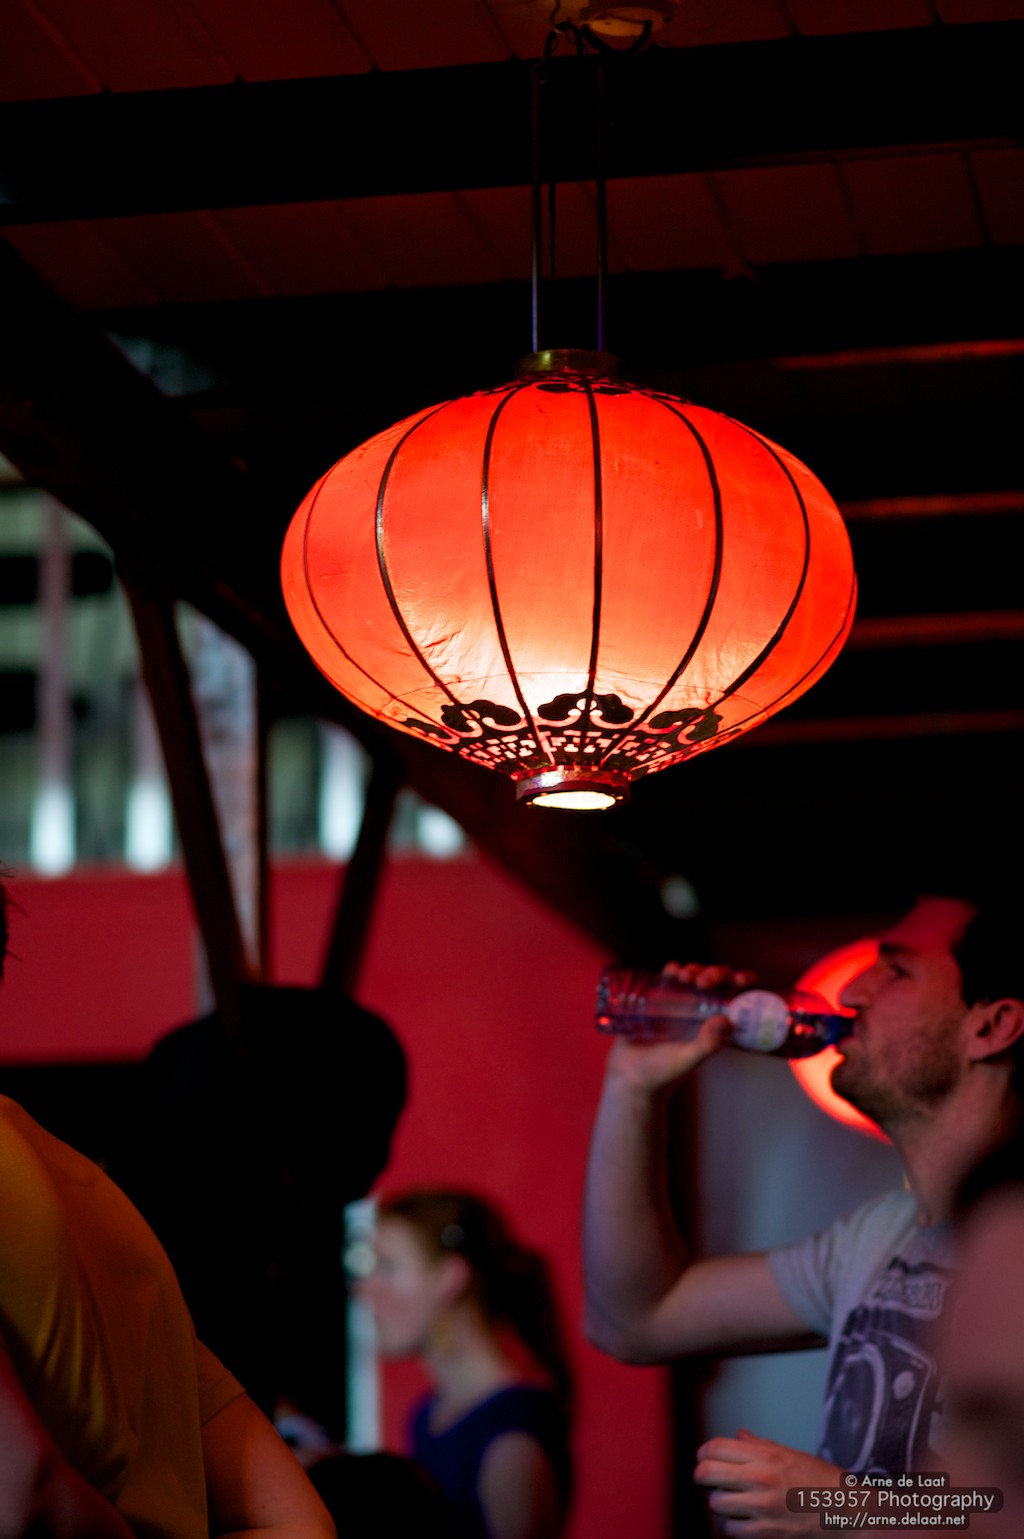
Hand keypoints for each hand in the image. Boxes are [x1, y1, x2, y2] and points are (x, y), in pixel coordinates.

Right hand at [605, 962, 756, 1094]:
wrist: (629, 1076)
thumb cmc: (662, 1073)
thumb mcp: (687, 1060)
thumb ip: (707, 1044)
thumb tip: (725, 1020)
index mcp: (715, 1026)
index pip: (737, 1000)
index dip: (743, 985)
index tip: (741, 980)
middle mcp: (701, 1012)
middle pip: (717, 982)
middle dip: (715, 974)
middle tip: (704, 982)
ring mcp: (680, 1004)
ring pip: (696, 975)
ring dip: (696, 969)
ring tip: (686, 977)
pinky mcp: (658, 999)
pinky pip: (669, 978)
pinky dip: (673, 969)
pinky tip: (672, 970)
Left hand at [693, 1428, 840, 1537]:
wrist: (847, 1513)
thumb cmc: (821, 1482)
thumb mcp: (790, 1455)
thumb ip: (760, 1445)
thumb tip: (738, 1436)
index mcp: (766, 1456)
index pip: (716, 1447)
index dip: (704, 1452)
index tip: (705, 1457)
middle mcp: (761, 1479)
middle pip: (707, 1473)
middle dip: (703, 1475)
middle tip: (708, 1478)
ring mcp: (762, 1509)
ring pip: (716, 1504)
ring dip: (721, 1503)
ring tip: (733, 1501)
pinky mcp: (766, 1534)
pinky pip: (731, 1530)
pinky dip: (734, 1526)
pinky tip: (745, 1520)